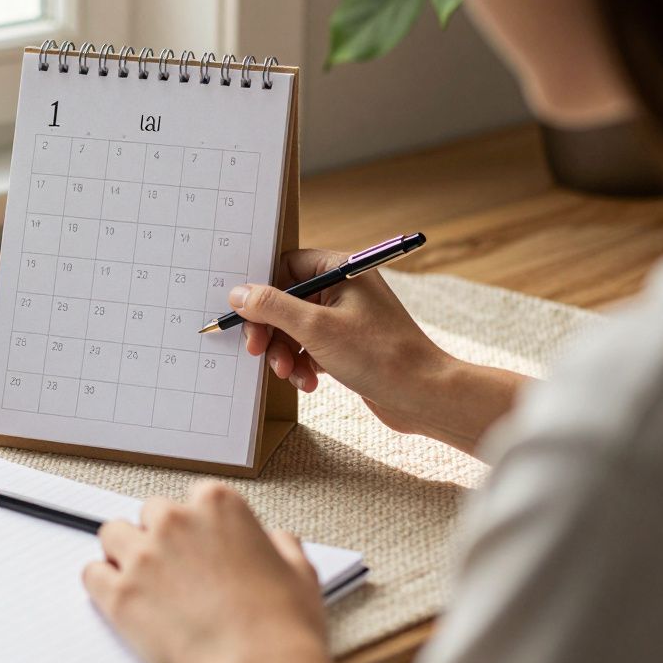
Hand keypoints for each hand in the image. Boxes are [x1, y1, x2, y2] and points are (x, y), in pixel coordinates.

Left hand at [83, 482, 332, 662]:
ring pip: (113, 535)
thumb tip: (276, 542)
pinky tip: (120, 597)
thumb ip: (281, 546)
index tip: (199, 541)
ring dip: (125, 553)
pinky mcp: (120, 595)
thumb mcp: (299, 572)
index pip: (193, 497)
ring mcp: (144, 556)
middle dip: (159, 537)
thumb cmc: (281, 628)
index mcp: (219, 506)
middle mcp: (176, 521)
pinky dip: (102, 585)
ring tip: (143, 579)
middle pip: (150, 513)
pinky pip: (92, 574)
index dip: (197, 524)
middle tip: (174, 568)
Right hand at [231, 248, 526, 453]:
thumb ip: (271, 307)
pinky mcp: (348, 345)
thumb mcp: (315, 328)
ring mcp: (346, 318)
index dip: (262, 291)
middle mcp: (344, 289)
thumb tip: (238, 293)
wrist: (424, 396)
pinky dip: (303, 365)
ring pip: (295, 329)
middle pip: (286, 301)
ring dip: (284, 353)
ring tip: (288, 374)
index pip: (286, 266)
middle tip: (258, 351)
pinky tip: (309, 383)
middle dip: (271, 330)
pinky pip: (310, 349)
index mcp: (341, 270)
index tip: (246, 317)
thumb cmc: (379, 355)